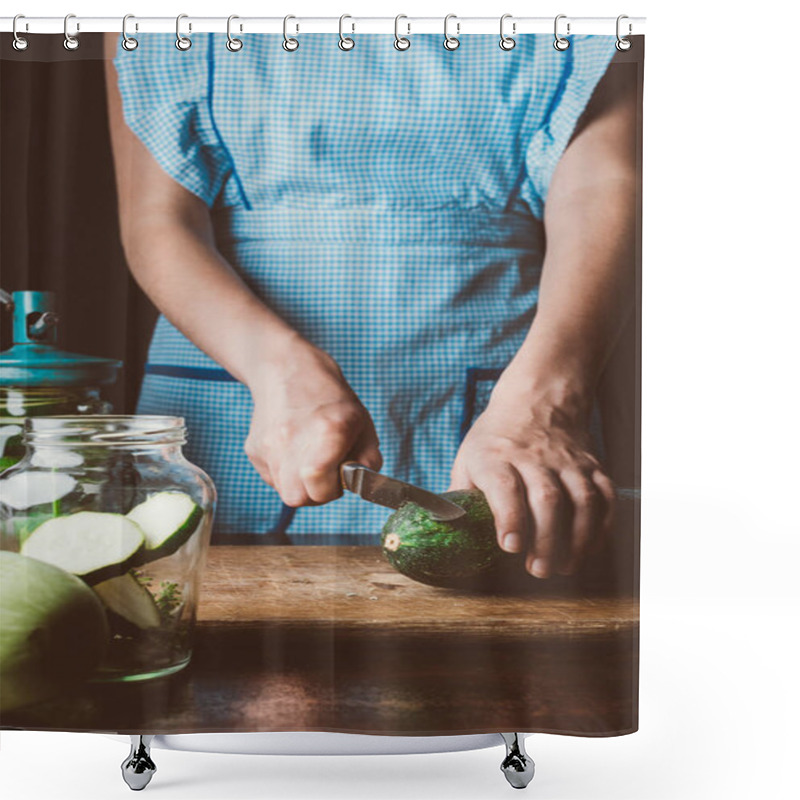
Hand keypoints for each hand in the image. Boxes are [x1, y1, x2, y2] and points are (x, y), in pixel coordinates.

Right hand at [244, 341, 381, 506]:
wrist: (287, 367)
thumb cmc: (330, 395)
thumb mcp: (362, 422)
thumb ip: (368, 459)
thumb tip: (364, 486)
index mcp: (327, 434)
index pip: (321, 491)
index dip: (333, 489)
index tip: (340, 475)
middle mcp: (292, 442)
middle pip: (297, 498)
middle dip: (316, 492)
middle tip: (326, 471)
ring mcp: (268, 447)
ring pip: (283, 490)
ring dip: (300, 484)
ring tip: (310, 458)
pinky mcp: (253, 449)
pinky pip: (271, 476)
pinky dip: (286, 472)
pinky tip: (294, 448)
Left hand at [449, 390, 614, 578]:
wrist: (537, 400)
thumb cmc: (496, 438)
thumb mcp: (467, 459)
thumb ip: (462, 497)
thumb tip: (451, 535)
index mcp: (496, 456)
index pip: (505, 486)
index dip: (510, 518)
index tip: (510, 546)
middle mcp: (533, 458)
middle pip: (547, 499)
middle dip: (546, 540)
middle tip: (539, 569)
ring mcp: (567, 461)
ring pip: (582, 500)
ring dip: (578, 539)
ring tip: (565, 566)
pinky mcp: (592, 465)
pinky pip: (606, 496)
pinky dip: (603, 526)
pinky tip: (590, 548)